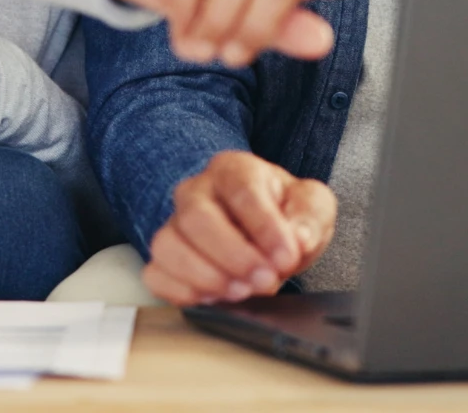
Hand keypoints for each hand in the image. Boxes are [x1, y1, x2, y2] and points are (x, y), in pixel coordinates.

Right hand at [142, 151, 335, 306]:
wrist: (264, 232)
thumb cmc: (284, 214)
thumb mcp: (312, 206)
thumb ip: (310, 216)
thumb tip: (298, 238)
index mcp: (234, 169)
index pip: (241, 190)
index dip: (264, 226)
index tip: (287, 257)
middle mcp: (196, 191)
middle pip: (197, 217)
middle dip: (233, 255)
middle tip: (265, 280)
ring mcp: (175, 225)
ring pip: (168, 246)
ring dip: (206, 276)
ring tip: (241, 292)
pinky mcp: (165, 259)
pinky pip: (155, 275)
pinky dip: (181, 292)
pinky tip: (213, 299)